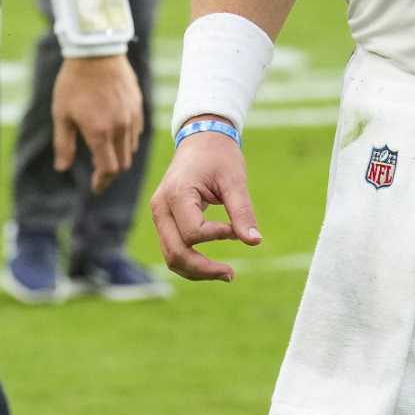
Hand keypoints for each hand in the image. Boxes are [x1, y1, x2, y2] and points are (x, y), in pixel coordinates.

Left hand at [51, 54, 142, 192]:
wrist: (96, 52)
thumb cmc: (74, 82)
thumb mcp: (61, 114)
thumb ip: (63, 144)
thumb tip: (62, 168)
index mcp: (100, 132)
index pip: (108, 170)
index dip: (102, 182)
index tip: (95, 188)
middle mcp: (120, 128)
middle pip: (122, 164)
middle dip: (110, 173)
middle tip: (98, 174)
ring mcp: (131, 117)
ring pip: (130, 149)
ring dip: (119, 157)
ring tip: (105, 155)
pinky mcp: (137, 106)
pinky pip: (136, 132)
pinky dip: (127, 141)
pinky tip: (115, 135)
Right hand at [149, 121, 261, 280]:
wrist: (200, 140)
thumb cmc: (219, 157)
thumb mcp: (235, 180)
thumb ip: (242, 212)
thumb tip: (254, 242)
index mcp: (176, 194)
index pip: (193, 232)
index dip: (217, 236)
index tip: (235, 229)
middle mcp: (161, 207)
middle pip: (175, 252)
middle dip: (203, 269)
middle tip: (232, 274)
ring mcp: (159, 215)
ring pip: (171, 256)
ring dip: (196, 271)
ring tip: (225, 273)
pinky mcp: (164, 221)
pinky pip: (172, 250)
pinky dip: (190, 262)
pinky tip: (212, 265)